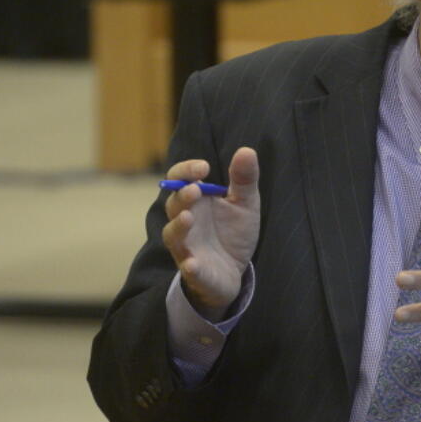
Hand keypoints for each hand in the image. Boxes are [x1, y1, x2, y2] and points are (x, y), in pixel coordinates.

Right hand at [161, 147, 259, 318]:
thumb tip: (246, 150)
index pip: (179, 179)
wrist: (234, 270)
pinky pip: (189, 269)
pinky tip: (193, 264)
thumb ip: (244, 179)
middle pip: (174, 205)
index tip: (204, 167)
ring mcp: (187, 247)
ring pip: (174, 236)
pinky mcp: (195, 271)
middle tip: (195, 190)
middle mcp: (185, 221)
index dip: (186, 171)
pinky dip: (190, 266)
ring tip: (188, 218)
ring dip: (179, 227)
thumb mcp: (244, 203)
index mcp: (196, 200)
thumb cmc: (233, 232)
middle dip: (183, 197)